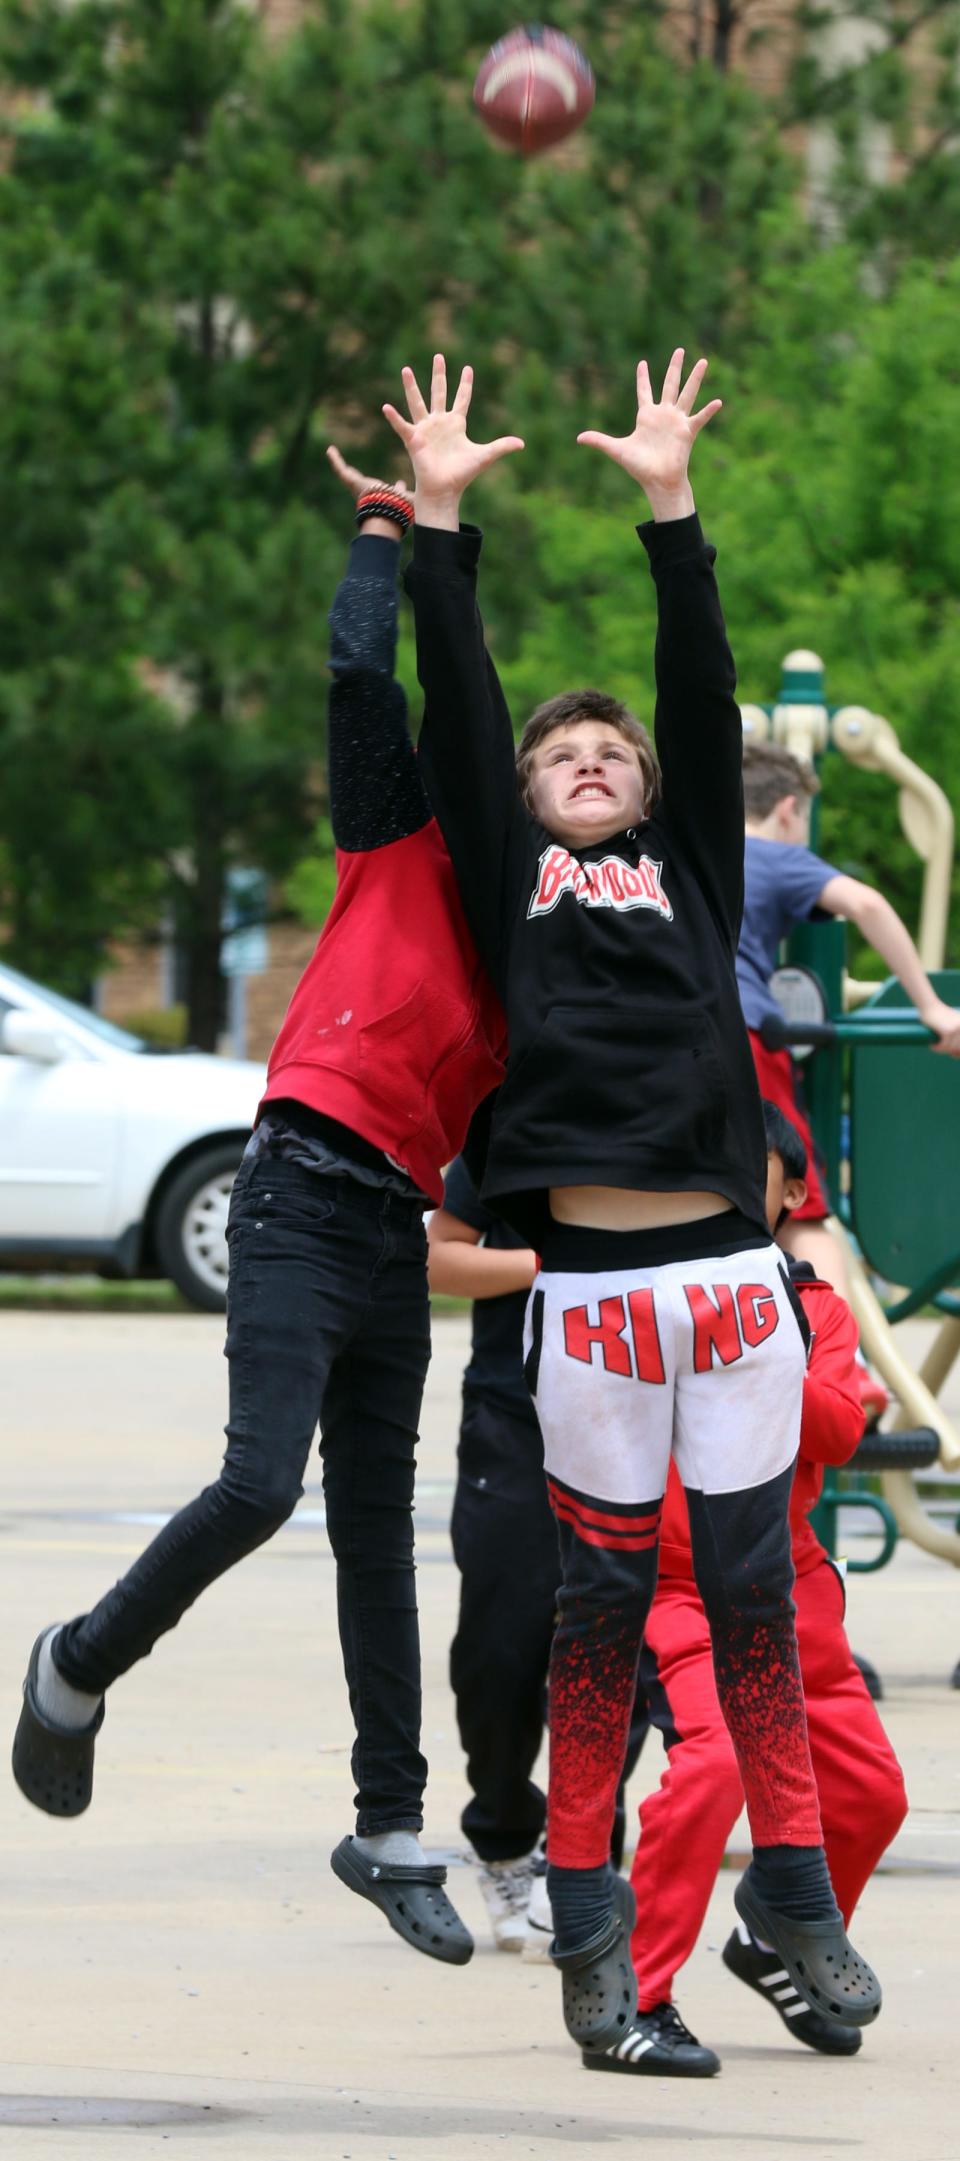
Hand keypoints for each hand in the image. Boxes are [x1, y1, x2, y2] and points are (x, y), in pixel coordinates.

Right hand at [326, 444, 413, 506]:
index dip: (374, 485)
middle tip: (348, 470)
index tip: (371, 479)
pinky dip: (335, 459)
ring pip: (345, 474)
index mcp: (377, 497)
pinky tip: (330, 449)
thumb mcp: (404, 497)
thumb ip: (402, 491)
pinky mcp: (351, 482)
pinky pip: (340, 469)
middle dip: (352, 475)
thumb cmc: (398, 508)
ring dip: (337, 463)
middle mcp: (364, 492)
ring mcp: (355, 487)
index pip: (373, 489)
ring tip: (332, 453)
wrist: (388, 510)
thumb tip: (401, 483)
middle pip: (356, 481)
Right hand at [382, 354, 523, 527]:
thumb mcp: (485, 456)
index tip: (468, 368)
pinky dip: (394, 418)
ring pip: (417, 402)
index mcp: (456, 424)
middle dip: (439, 375)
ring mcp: (425, 430)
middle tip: (438, 356)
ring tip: (406, 369)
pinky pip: (402, 426)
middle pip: (438, 392)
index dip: (465, 384)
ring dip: (411, 387)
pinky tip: (386, 407)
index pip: (462, 399)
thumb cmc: (462, 475)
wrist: (445, 490)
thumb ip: (501, 447)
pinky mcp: (414, 440)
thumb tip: (522, 444)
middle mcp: (439, 423)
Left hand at [576, 349, 721, 519]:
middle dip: (675, 368)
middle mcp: (663, 415)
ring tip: (704, 361)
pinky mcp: (687, 431)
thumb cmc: (639, 467)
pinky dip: (708, 411)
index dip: (643, 377)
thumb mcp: (617, 450)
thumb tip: (578, 438)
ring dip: (695, 378)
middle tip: (679, 350)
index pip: (644, 391)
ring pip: (687, 394)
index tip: (642, 363)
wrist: (657, 481)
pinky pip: (699, 418)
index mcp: (647, 416)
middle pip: (670, 385)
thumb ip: (599, 441)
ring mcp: (677, 421)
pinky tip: (717, 402)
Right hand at [918, 995, 959, 1056]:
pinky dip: (937, 1048)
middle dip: (949, 1050)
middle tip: (939, 1047)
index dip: (957, 1052)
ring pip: (951, 1048)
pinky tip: (932, 1045)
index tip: (950, 1053)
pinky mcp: (949, 1031)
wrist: (929, 1005)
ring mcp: (957, 1029)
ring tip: (934, 1045)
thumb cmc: (937, 1015)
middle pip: (958, 1048)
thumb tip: (957, 1053)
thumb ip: (956, 1033)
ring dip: (942, 1050)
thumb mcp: (950, 1023)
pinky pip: (944, 1046)